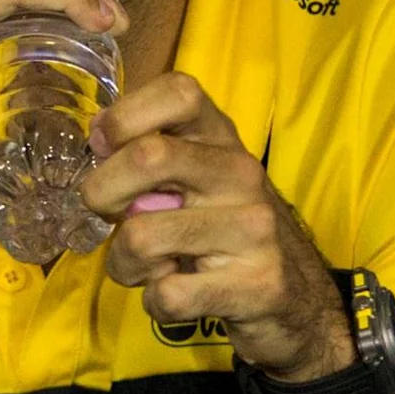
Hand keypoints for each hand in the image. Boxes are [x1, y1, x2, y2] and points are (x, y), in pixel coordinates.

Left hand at [82, 73, 350, 383]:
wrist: (295, 299)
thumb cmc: (222, 229)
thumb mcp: (193, 178)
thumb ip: (148, 150)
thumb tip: (99, 132)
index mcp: (221, 138)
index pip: (180, 91)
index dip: (125, 115)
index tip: (104, 147)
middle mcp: (241, 174)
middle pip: (149, 156)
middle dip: (100, 192)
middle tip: (107, 214)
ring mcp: (254, 229)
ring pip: (143, 237)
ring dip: (124, 263)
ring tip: (147, 267)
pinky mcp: (257, 285)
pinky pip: (168, 294)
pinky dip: (154, 303)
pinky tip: (176, 295)